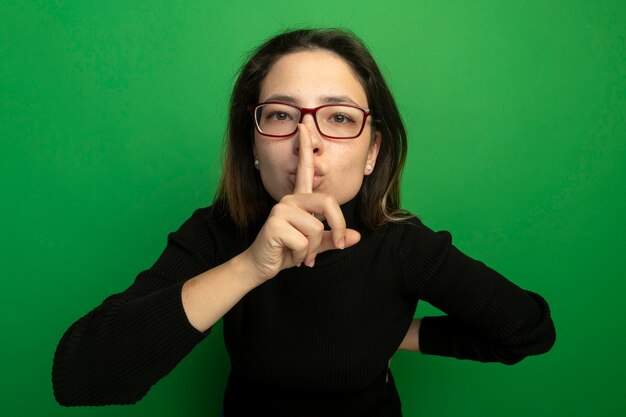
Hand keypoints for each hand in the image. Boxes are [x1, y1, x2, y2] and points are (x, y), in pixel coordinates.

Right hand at [243, 124, 360, 283]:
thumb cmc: (286, 251)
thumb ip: (333, 238)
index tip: (304, 126)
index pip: (305, 170)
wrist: (261, 266)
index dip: (305, 148)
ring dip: (312, 249)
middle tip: (336, 244)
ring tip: (300, 254)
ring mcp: (281, 209)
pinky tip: (290, 255)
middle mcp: (290, 200)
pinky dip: (301, 255)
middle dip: (337, 227)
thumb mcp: (314, 245)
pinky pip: (304, 240)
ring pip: (316, 227)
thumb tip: (356, 236)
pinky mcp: (275, 223)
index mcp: (299, 200)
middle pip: (328, 202)